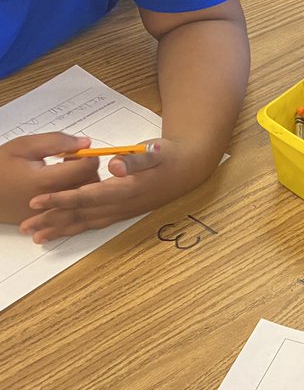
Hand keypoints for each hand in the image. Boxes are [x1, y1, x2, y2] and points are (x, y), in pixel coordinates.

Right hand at [0, 133, 99, 224]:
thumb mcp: (23, 146)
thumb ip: (56, 142)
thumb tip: (86, 142)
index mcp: (47, 180)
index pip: (87, 167)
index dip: (87, 156)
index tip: (74, 152)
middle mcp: (53, 201)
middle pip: (91, 184)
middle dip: (87, 170)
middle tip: (68, 162)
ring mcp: (51, 215)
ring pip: (85, 199)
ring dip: (82, 184)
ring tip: (61, 175)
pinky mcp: (48, 222)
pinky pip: (73, 211)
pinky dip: (73, 199)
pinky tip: (59, 189)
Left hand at [19, 136, 213, 243]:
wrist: (189, 168)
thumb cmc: (169, 156)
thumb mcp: (156, 152)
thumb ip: (135, 160)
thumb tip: (114, 166)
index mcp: (127, 189)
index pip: (87, 196)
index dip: (61, 200)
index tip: (37, 202)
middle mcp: (123, 205)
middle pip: (82, 215)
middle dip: (53, 221)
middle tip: (28, 228)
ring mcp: (124, 211)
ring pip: (87, 222)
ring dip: (62, 230)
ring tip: (39, 237)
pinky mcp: (124, 211)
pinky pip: (96, 223)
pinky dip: (77, 228)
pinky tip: (65, 231)